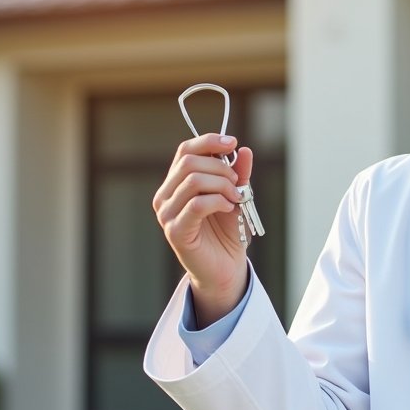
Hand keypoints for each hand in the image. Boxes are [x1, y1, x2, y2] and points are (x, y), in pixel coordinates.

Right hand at [152, 133, 253, 324]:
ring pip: (193, 180)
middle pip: (189, 162)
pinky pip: (196, 204)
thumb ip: (238, 173)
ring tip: (235, 198)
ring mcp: (167, 214)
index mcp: (175, 183)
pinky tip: (228, 208)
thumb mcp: (235, 195)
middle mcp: (165, 196)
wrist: (225, 267)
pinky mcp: (175, 231)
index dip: (209, 142)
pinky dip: (218, 201)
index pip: (185, 151)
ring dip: (222, 185)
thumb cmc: (226, 231)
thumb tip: (244, 150)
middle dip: (221, 168)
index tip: (233, 143)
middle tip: (237, 183)